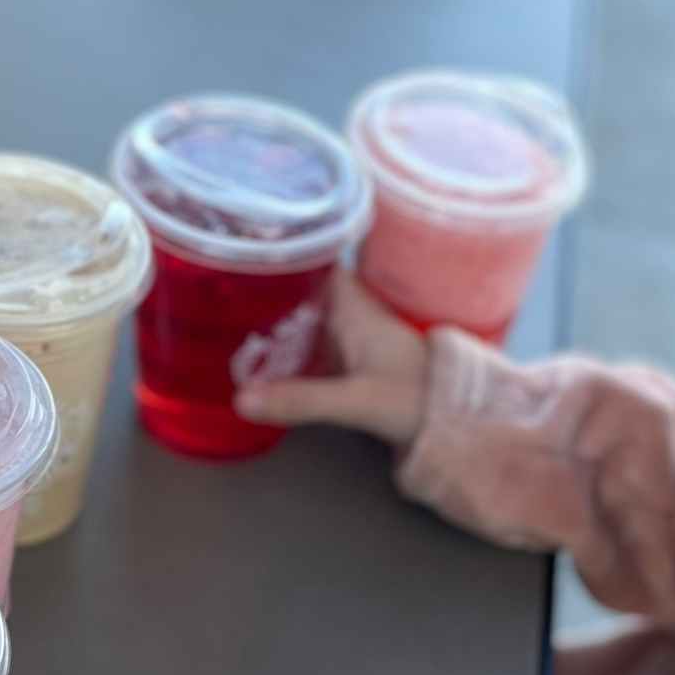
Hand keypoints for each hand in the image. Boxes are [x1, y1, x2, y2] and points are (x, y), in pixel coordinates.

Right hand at [235, 270, 429, 444]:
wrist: (458, 421)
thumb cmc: (417, 399)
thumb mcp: (356, 401)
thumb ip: (301, 400)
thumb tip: (241, 400)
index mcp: (353, 306)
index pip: (311, 260)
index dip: (278, 254)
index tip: (239, 255)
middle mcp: (350, 313)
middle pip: (299, 290)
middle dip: (263, 293)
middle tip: (216, 296)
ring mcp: (352, 337)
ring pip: (302, 319)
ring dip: (271, 324)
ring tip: (223, 326)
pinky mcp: (353, 362)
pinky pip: (311, 346)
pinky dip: (286, 350)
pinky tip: (259, 361)